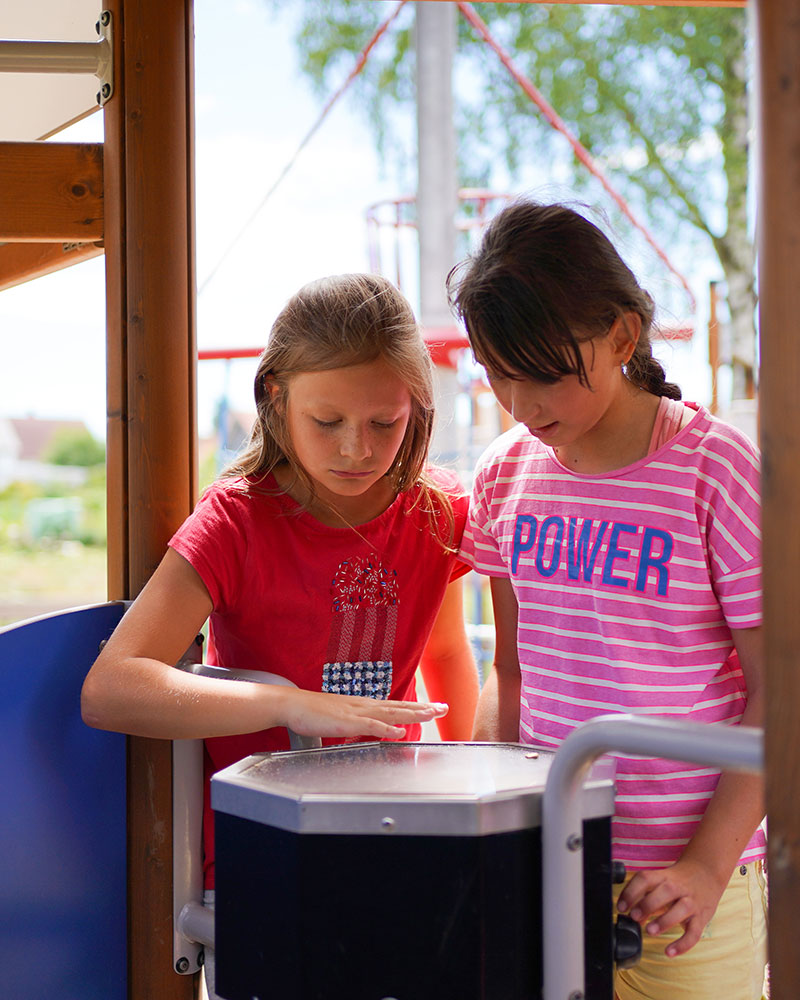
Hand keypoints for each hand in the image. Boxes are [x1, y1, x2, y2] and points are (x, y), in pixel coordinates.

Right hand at [278, 688, 448, 740]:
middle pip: (399, 706)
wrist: (293, 705)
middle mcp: (364, 706)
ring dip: (412, 714)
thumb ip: (358, 723)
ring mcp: (356, 712)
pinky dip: (386, 728)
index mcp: (364, 706)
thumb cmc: (314, 713)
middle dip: (423, 707)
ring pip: (390, 712)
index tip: (434, 706)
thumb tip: (371, 729)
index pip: (396, 706)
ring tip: (431, 714)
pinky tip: (399, 731)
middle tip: (444, 707)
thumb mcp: (342, 718)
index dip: (416, 706)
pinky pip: (370, 725)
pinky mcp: (346, 722)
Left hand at [616, 858, 728, 956]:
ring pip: (681, 909)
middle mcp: (678, 887)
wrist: (706, 874)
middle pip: (665, 891)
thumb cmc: (676, 882)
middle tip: (634, 917)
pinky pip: (694, 933)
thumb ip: (646, 899)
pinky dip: (683, 944)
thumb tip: (632, 918)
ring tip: (649, 931)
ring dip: (664, 921)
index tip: (620, 906)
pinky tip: (669, 952)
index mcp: (663, 877)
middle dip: (647, 904)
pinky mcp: (702, 918)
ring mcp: (691, 902)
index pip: (645, 878)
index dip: (631, 892)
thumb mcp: (660, 885)